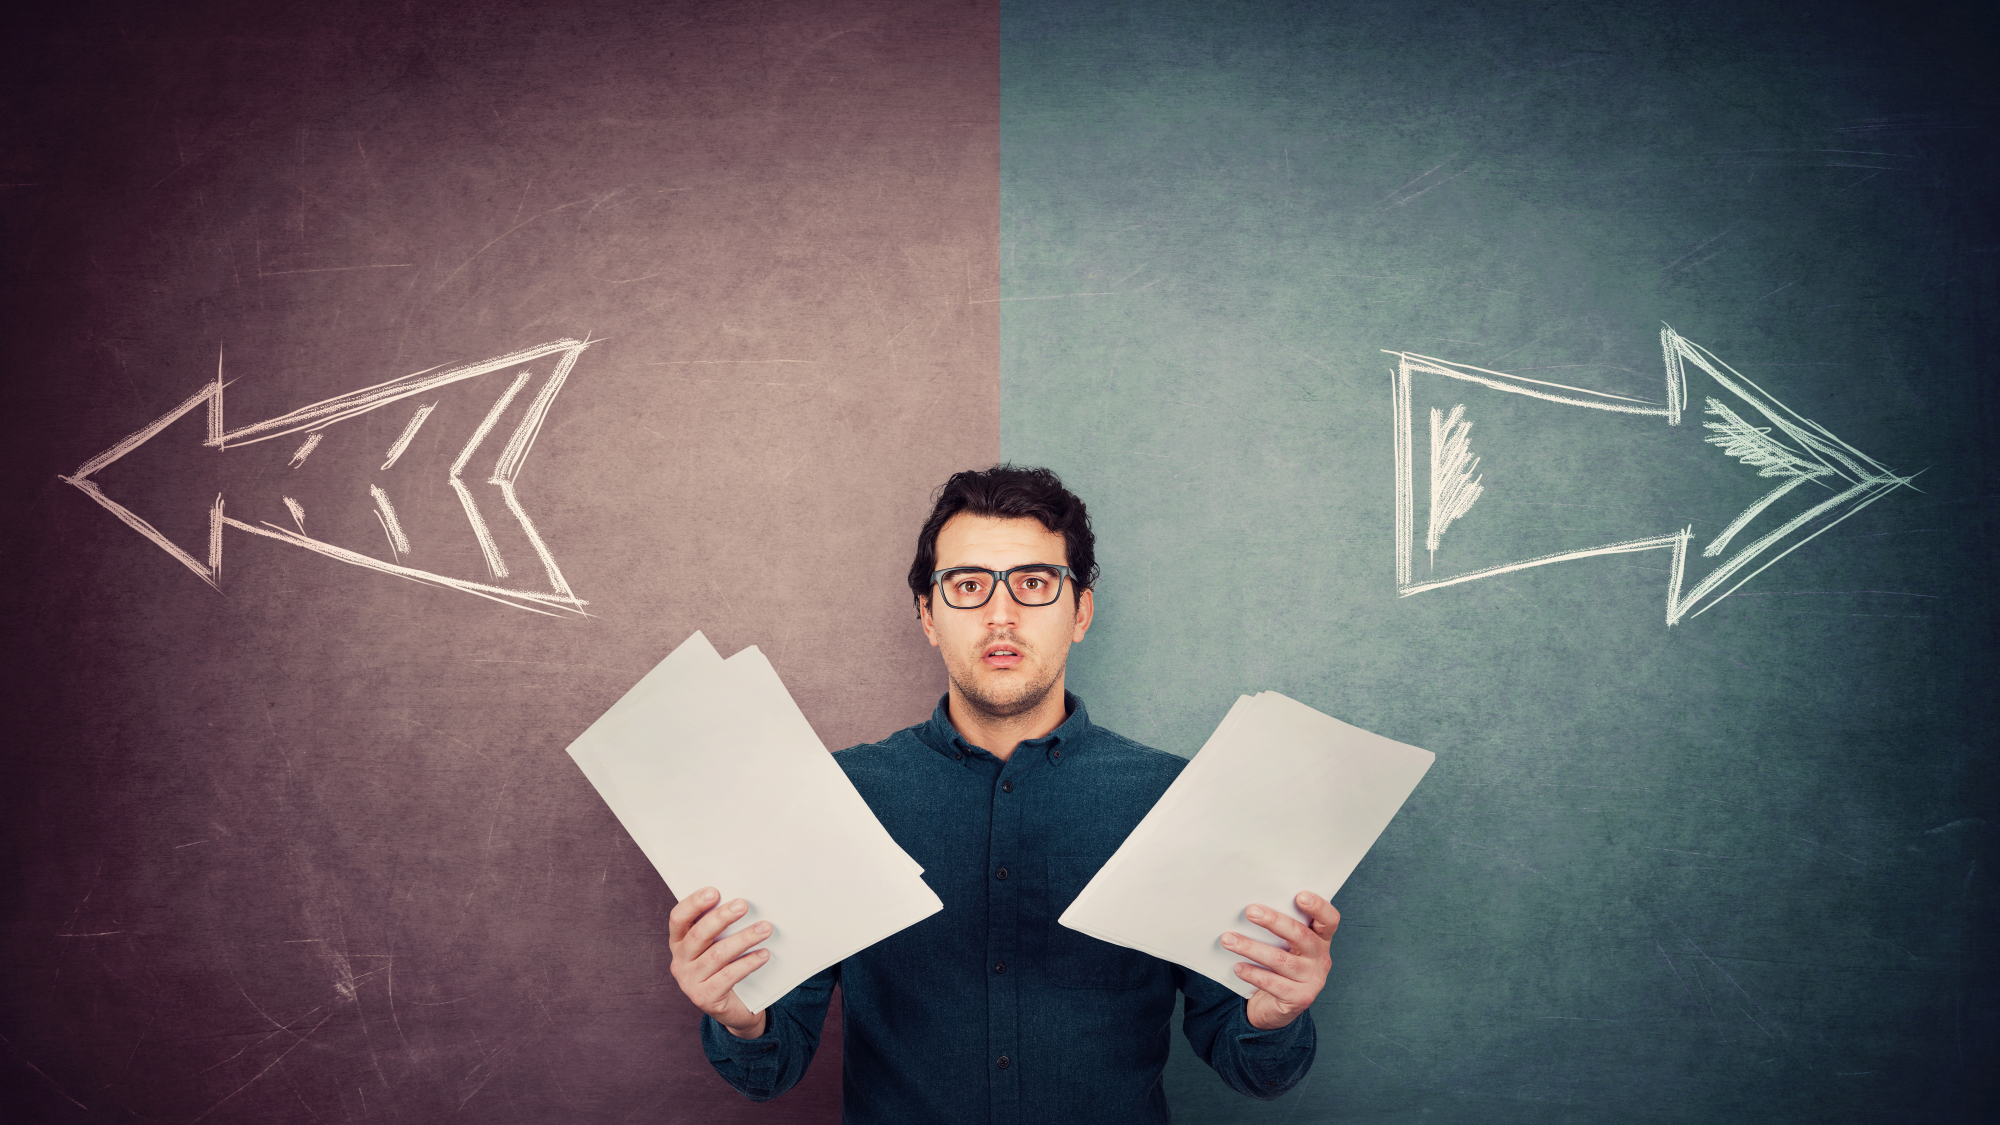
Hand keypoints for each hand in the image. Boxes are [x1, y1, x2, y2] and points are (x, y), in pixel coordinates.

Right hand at [668, 887, 773, 1038]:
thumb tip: (742, 900)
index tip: (714, 891)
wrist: (734, 1007)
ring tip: (765, 928)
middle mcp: (679, 961)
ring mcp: (689, 981)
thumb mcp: (719, 943)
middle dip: (722, 918)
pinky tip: (764, 954)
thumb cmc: (727, 966)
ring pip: (717, 954)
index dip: (693, 903)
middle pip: (698, 935)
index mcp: (679, 942)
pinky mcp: (704, 997)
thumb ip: (722, 926)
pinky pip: (729, 975)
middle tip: (743, 905)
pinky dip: (748, 963)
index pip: (678, 918)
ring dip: (744, 938)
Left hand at [1222, 891, 1338, 1030]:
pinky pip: (1273, 983)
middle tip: (1250, 911)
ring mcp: (1313, 980)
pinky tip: (1238, 967)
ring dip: (1251, 947)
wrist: (1277, 1006)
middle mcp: (1321, 958)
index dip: (1318, 907)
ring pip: (1280, 959)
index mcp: (1321, 939)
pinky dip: (1253, 973)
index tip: (1300, 895)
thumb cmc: (1279, 965)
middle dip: (1273, 921)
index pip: (1329, 920)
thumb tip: (1250, 907)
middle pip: (1300, 935)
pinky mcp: (1300, 998)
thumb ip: (1279, 928)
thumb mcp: (1285, 945)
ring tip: (1229, 939)